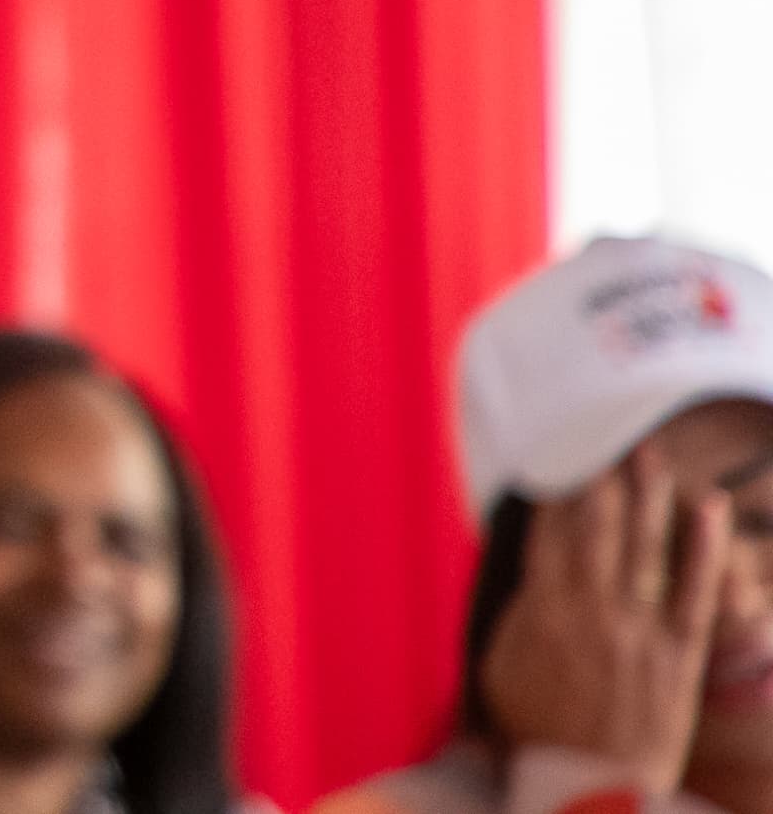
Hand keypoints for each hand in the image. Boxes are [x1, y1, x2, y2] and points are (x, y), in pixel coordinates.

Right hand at [481, 449, 727, 796]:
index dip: (556, 491)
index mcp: (544, 613)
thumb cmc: (540, 733)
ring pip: (645, 547)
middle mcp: (593, 611)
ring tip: (650, 452)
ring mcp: (640, 629)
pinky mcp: (680, 654)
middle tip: (607, 433)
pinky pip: (697, 590)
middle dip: (602, 477)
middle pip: (597, 528)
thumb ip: (514, 620)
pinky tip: (710, 508)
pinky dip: (704, 547)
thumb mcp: (500, 671)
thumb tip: (525, 580)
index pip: (549, 534)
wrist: (593, 787)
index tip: (560, 454)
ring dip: (648, 496)